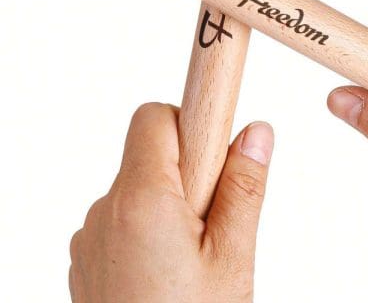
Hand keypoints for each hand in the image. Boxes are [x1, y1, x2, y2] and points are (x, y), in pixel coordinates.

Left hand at [69, 103, 273, 301]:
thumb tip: (257, 131)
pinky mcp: (88, 260)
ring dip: (172, 202)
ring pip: (141, 188)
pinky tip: (171, 272)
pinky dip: (151, 228)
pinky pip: (124, 219)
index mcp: (140, 201)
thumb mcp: (233, 258)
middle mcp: (104, 212)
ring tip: (195, 255)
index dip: (190, 121)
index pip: (154, 117)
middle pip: (150, 154)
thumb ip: (244, 187)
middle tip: (215, 218)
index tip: (217, 143)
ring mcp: (91, 238)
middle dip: (189, 170)